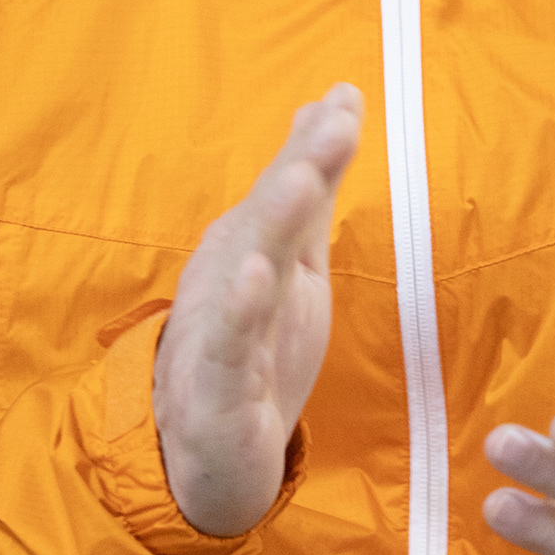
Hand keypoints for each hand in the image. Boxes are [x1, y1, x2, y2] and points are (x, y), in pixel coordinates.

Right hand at [153, 85, 362, 534]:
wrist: (206, 455)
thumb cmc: (255, 346)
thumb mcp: (293, 262)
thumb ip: (310, 189)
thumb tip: (333, 105)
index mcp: (253, 248)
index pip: (286, 187)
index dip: (315, 145)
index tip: (348, 98)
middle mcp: (232, 277)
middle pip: (267, 216)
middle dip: (300, 166)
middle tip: (336, 121)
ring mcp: (221, 329)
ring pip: (246, 271)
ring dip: (270, 224)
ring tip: (299, 181)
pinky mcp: (217, 387)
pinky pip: (228, 346)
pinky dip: (238, 312)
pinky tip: (254, 277)